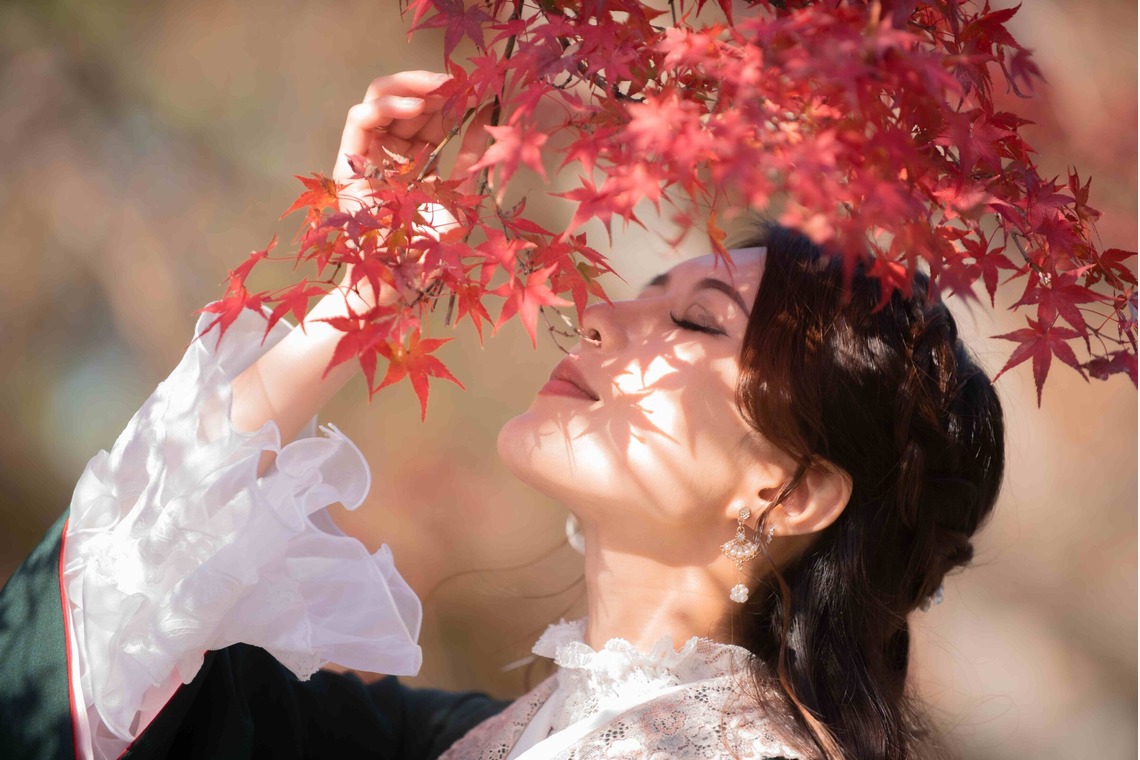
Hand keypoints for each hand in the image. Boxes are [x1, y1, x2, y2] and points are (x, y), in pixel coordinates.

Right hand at [330, 71, 486, 310]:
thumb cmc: (430, 248)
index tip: (475, 90)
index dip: (450, 102)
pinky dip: (383, 105)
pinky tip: (413, 105)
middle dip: (431, 89)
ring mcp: (366, 159)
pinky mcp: (347, 164)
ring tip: (439, 88)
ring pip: (377, 102)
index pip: (429, 120)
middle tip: (458, 83)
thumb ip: (471, 153)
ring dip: (408, 88)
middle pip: (404, 105)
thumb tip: (490, 111)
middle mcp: (388, 158)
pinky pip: (358, 121)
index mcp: (416, 165)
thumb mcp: (462, 191)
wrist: (401, 278)